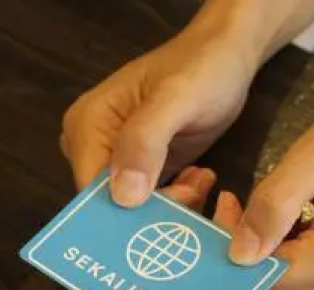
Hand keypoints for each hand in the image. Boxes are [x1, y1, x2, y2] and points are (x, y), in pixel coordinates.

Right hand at [60, 9, 258, 206]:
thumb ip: (145, 142)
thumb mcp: (175, 99)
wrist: (227, 56)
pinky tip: (198, 180)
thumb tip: (123, 196)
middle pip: (112, 203)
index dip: (127, 209)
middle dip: (153, 209)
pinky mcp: (142, 168)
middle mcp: (93, 146)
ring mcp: (117, 158)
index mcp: (86, 126)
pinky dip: (177, 199)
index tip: (170, 205)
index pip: (91, 189)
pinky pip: (151, 202)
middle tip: (192, 190)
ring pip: (134, 208)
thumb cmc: (201, 69)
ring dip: (170, 205)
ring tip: (199, 180)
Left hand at [220, 78, 313, 289]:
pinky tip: (286, 235)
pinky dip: (286, 273)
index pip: (265, 279)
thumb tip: (237, 255)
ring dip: (261, 268)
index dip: (231, 251)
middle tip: (235, 209)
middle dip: (242, 260)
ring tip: (260, 217)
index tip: (224, 209)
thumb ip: (274, 203)